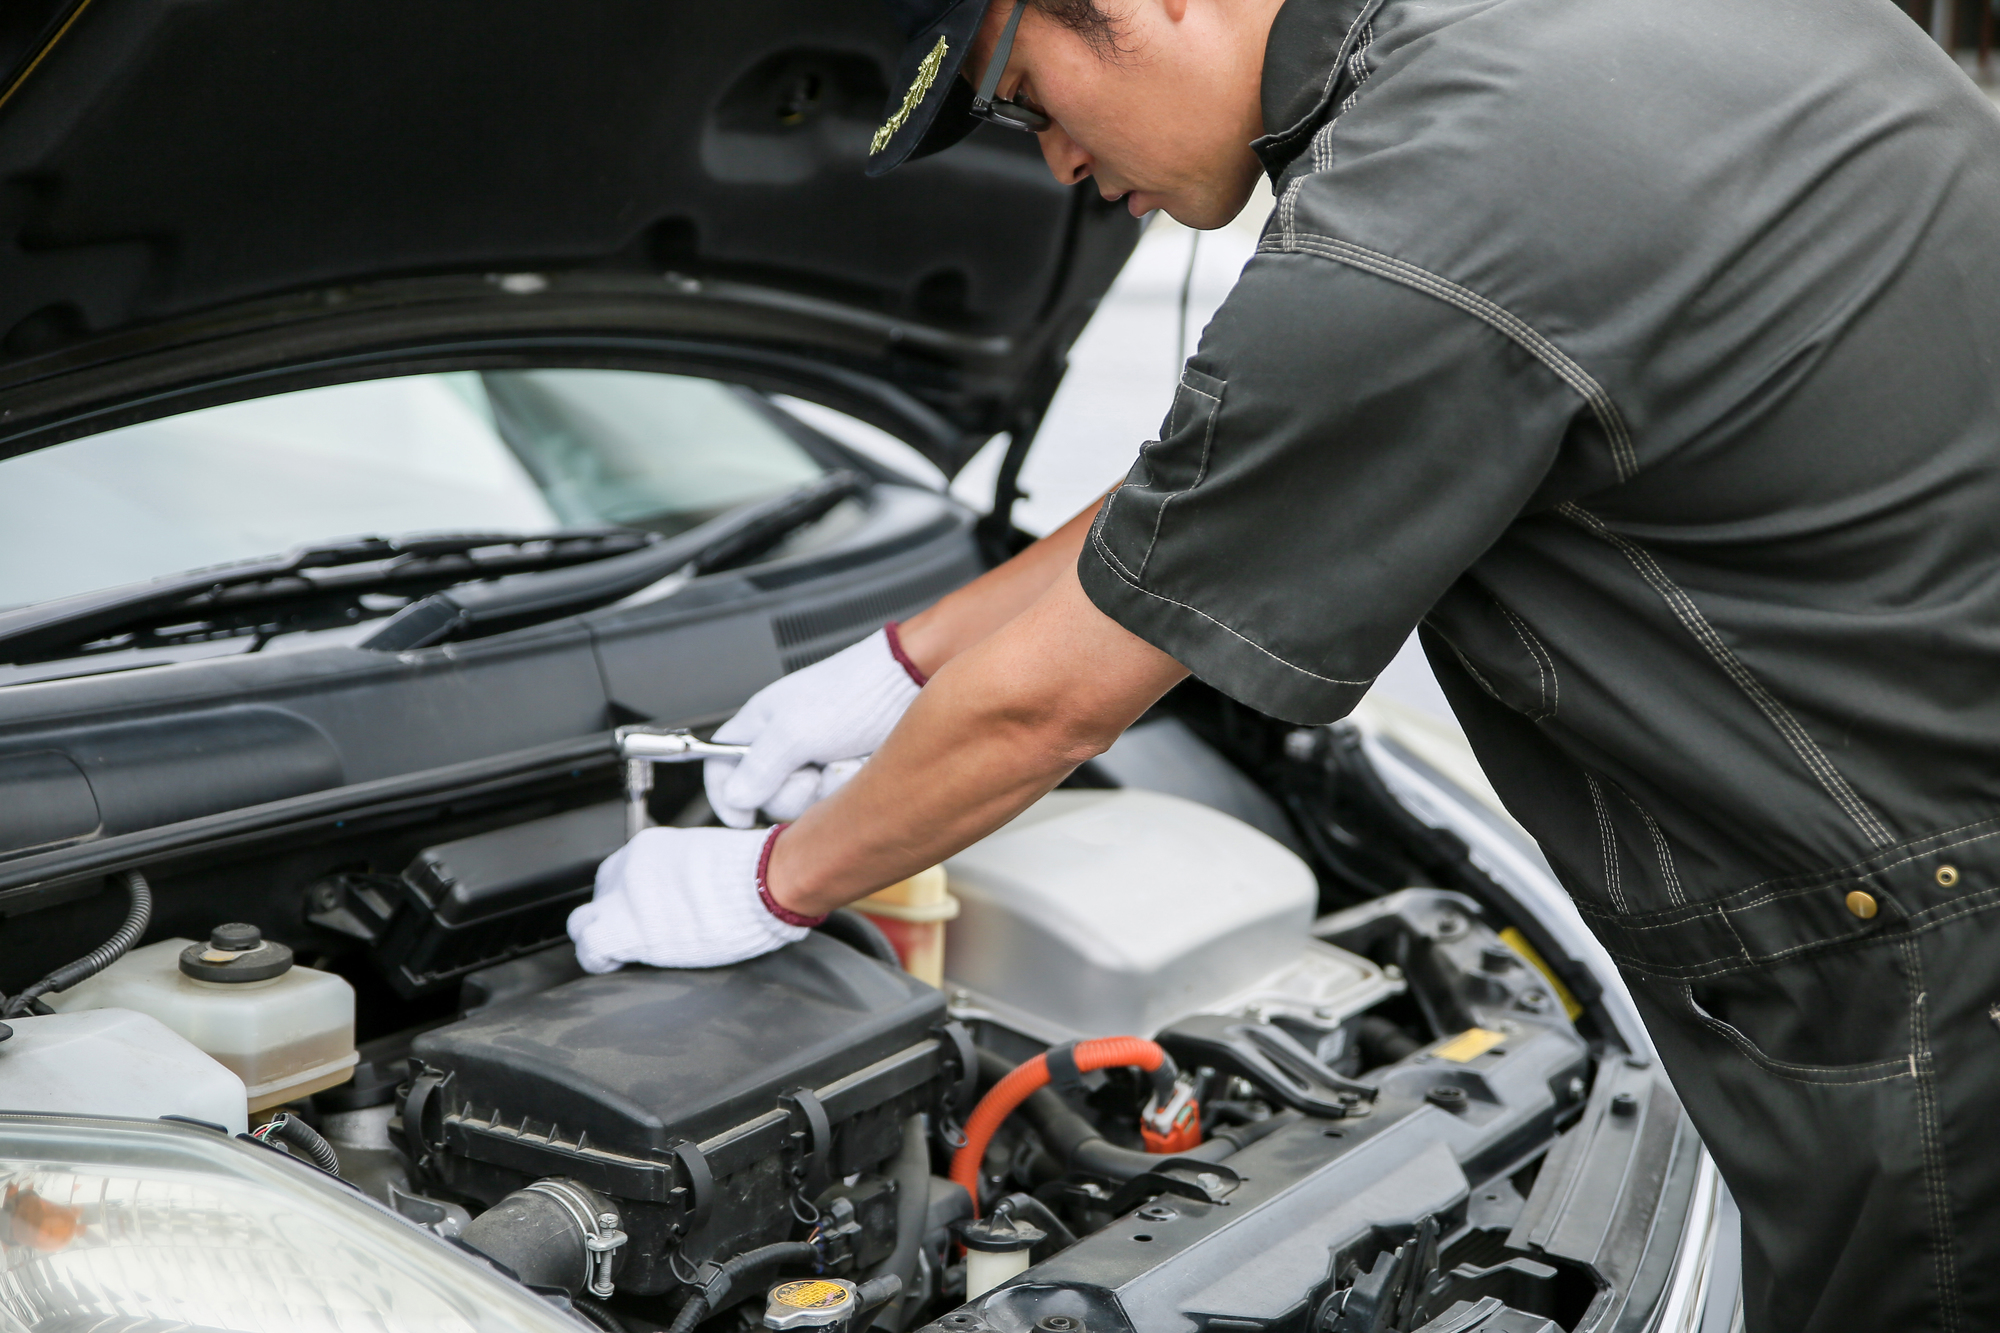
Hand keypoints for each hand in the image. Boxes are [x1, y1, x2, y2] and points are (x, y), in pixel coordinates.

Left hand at [567, 826, 822, 971]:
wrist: (761, 884)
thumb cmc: (753, 875)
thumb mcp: (711, 859)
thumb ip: (686, 872)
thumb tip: (691, 890)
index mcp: (648, 849)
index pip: (618, 874)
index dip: (626, 897)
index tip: (642, 910)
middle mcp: (629, 869)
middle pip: (600, 896)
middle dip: (613, 915)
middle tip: (637, 932)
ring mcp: (624, 899)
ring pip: (582, 923)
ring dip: (597, 937)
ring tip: (618, 952)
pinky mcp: (626, 929)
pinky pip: (590, 947)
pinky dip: (598, 958)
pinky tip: (614, 963)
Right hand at [703, 626, 925, 826]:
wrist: (909, 686)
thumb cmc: (853, 693)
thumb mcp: (796, 731)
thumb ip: (760, 768)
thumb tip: (735, 798)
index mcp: (759, 724)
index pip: (720, 764)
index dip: (724, 795)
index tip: (740, 818)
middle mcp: (782, 743)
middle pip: (763, 795)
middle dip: (790, 793)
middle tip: (811, 771)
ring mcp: (812, 759)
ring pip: (800, 803)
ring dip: (823, 789)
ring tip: (840, 762)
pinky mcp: (839, 771)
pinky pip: (831, 799)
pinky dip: (845, 788)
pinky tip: (857, 767)